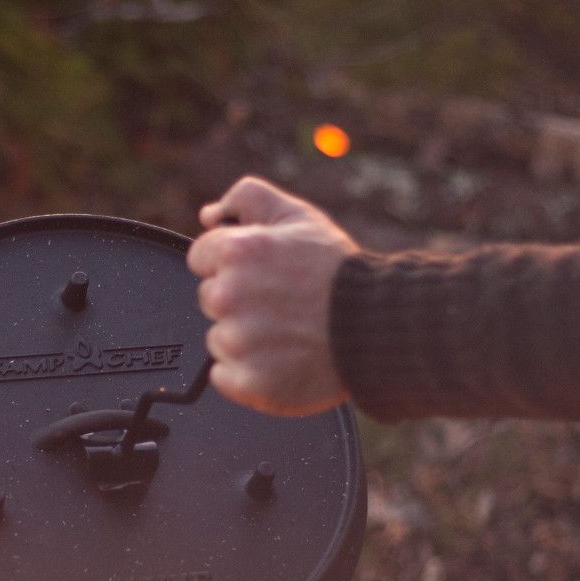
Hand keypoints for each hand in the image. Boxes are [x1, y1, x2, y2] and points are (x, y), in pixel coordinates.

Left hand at [186, 175, 357, 415]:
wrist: (377, 326)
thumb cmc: (339, 272)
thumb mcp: (298, 216)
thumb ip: (248, 199)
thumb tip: (209, 214)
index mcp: (235, 252)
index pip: (202, 257)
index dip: (231, 263)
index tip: (260, 274)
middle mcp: (228, 295)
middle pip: (210, 299)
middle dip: (238, 300)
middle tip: (282, 304)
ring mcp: (236, 342)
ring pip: (219, 339)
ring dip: (244, 339)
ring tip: (286, 333)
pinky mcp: (247, 381)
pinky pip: (224, 377)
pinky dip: (246, 374)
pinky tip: (279, 360)